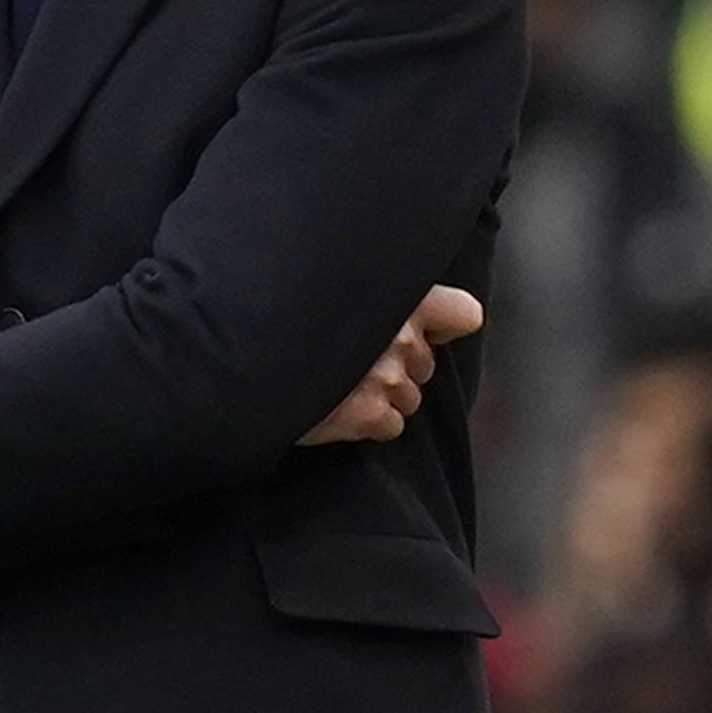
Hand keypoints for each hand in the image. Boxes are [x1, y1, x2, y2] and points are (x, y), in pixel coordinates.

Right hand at [301, 284, 483, 445]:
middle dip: (400, 366)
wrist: (248, 360)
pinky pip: (391, 425)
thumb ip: (372, 293)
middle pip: (426, 363)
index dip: (443, 325)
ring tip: (341, 384)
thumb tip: (400, 309)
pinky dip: (369, 423)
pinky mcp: (370, 413)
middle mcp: (400, 335)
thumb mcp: (331, 286)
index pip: (463, 314)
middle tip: (355, 360)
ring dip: (383, 397)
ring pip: (410, 398)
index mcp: (398, 295)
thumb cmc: (285, 318)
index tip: (425, 330)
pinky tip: (338, 407)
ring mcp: (387, 377)